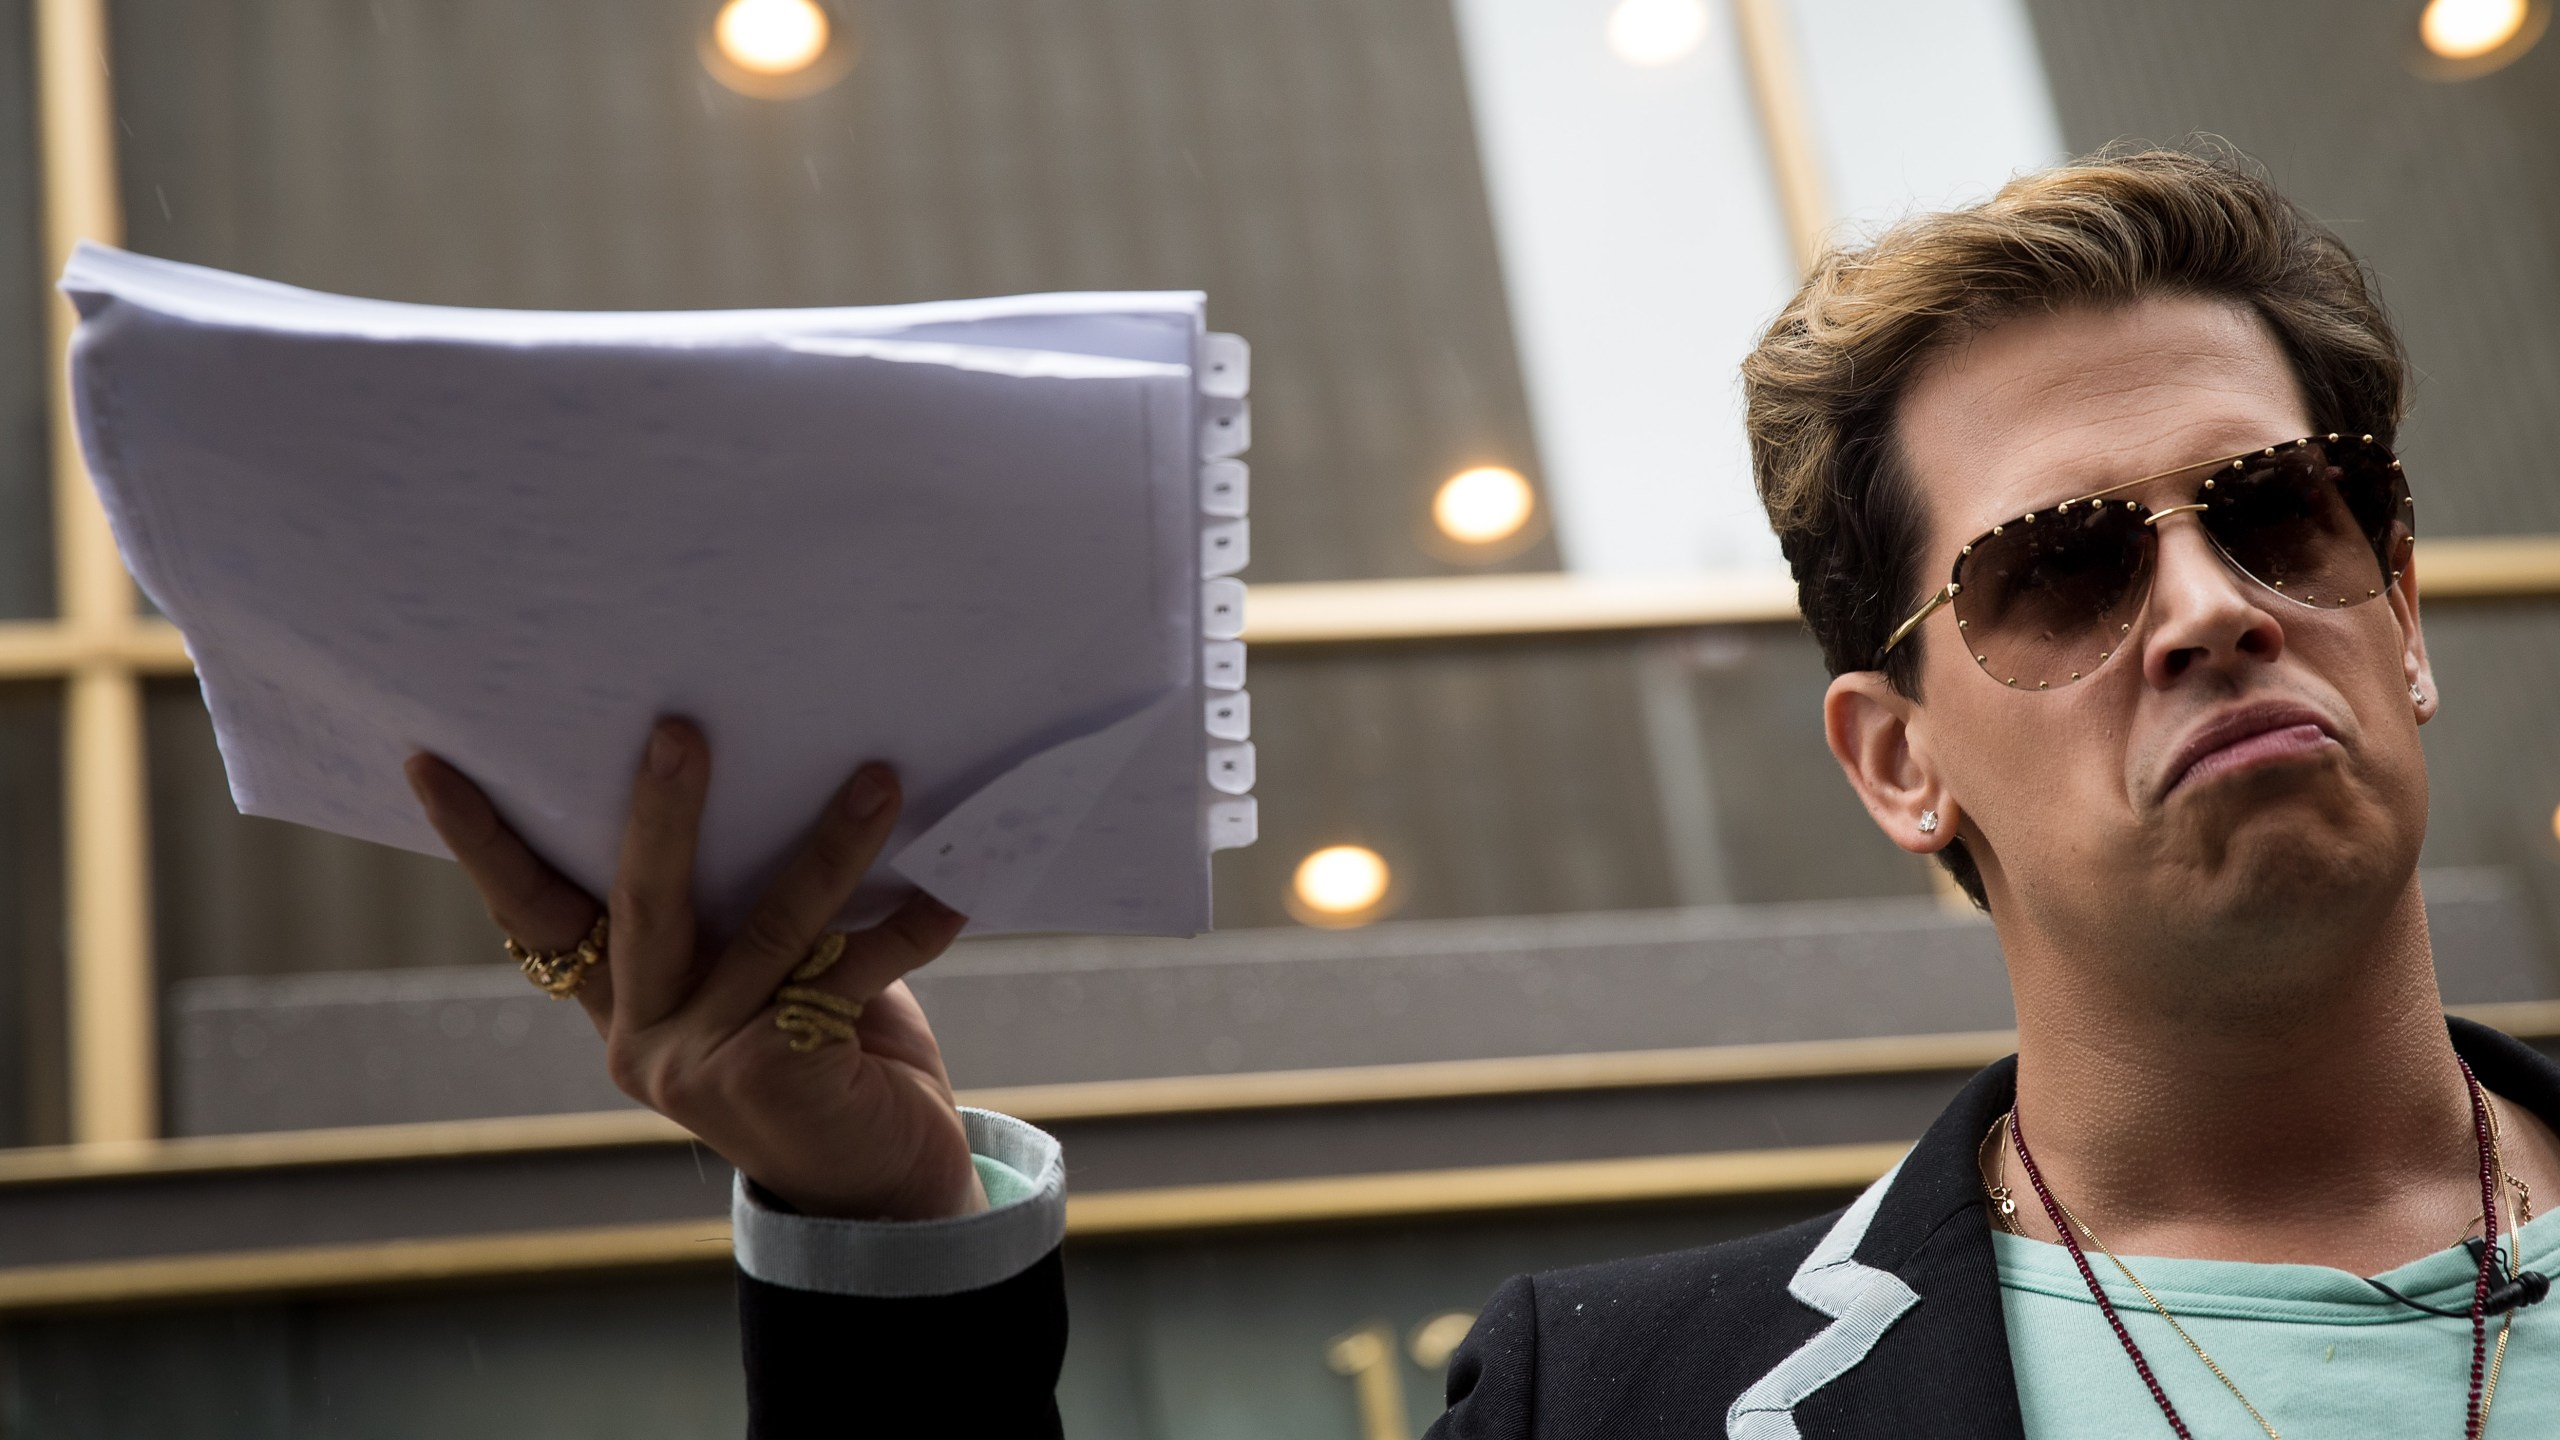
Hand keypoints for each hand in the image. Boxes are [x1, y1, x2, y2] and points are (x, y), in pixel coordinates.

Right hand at [405, 719, 982, 1220]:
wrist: (890, 1190)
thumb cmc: (835, 1062)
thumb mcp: (770, 984)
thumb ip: (746, 914)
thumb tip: (779, 782)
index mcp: (625, 1006)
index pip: (536, 913)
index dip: (482, 840)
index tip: (432, 761)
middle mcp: (646, 1037)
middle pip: (642, 900)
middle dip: (662, 808)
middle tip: (682, 727)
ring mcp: (702, 1063)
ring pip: (767, 926)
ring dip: (830, 845)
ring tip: (877, 780)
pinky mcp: (775, 1075)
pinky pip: (846, 973)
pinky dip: (909, 926)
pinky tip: (953, 891)